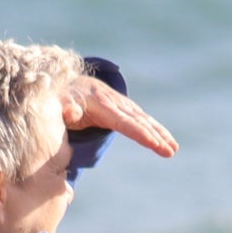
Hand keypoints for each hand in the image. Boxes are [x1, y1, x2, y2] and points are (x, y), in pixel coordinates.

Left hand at [60, 75, 177, 157]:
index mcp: (99, 103)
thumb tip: (71, 111)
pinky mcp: (123, 107)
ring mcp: (121, 103)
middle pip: (138, 121)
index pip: (122, 121)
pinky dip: (156, 129)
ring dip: (160, 134)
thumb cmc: (60, 96)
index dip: (138, 132)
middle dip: (155, 136)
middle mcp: (114, 102)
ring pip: (144, 119)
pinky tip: (166, 140)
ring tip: (174, 148)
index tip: (153, 143)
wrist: (67, 81)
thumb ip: (64, 107)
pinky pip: (142, 119)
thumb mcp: (57, 101)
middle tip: (170, 151)